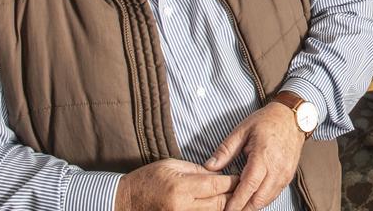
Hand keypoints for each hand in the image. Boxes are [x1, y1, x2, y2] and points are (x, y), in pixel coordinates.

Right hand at [115, 158, 236, 210]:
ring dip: (227, 207)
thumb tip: (220, 174)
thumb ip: (198, 171)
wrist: (125, 201)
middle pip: (220, 204)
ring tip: (237, 199)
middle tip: (246, 187)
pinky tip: (221, 207)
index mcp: (182, 188)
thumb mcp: (172, 166)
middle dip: (235, 196)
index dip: (233, 181)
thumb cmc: (148, 179)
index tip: (243, 175)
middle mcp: (183, 207)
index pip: (218, 185)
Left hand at [205, 103, 305, 210]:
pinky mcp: (289, 176)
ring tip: (239, 208)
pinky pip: (275, 194)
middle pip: (259, 198)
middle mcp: (277, 168)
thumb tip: (209, 167)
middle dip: (244, 209)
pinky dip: (263, 200)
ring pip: (268, 199)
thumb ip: (225, 150)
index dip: (237, 202)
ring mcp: (285, 173)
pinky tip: (252, 200)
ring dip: (253, 206)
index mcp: (263, 156)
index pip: (249, 186)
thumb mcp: (242, 130)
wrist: (292, 117)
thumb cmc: (266, 121)